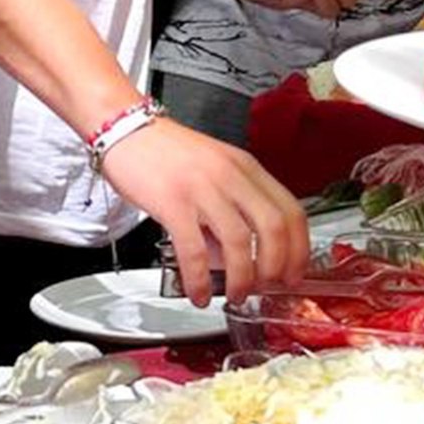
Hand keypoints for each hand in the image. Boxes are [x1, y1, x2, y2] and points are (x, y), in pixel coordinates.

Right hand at [101, 116, 308, 306]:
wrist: (125, 128)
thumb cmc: (165, 152)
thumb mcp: (213, 168)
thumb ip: (233, 203)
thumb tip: (240, 255)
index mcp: (245, 167)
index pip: (291, 210)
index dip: (299, 248)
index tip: (294, 272)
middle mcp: (230, 175)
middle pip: (273, 228)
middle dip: (277, 267)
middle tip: (269, 287)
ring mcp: (202, 188)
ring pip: (239, 242)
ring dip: (241, 279)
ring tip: (235, 295)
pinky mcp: (172, 202)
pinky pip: (194, 250)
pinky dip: (200, 279)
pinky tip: (198, 292)